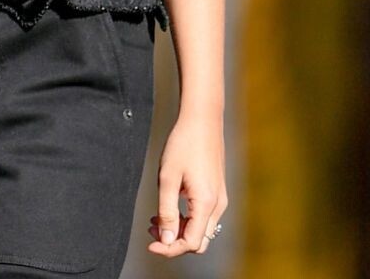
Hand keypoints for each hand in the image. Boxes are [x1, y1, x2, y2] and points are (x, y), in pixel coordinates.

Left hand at [147, 110, 226, 256]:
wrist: (202, 120)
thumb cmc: (183, 145)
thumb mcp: (167, 179)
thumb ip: (166, 212)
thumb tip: (165, 240)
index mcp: (206, 203)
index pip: (190, 243)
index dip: (169, 249)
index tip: (149, 244)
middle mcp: (218, 205)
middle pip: (198, 241)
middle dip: (173, 241)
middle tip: (151, 229)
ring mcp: (219, 199)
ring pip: (200, 230)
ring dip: (178, 230)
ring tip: (154, 219)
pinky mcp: (216, 192)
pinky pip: (203, 217)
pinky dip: (185, 220)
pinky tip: (166, 209)